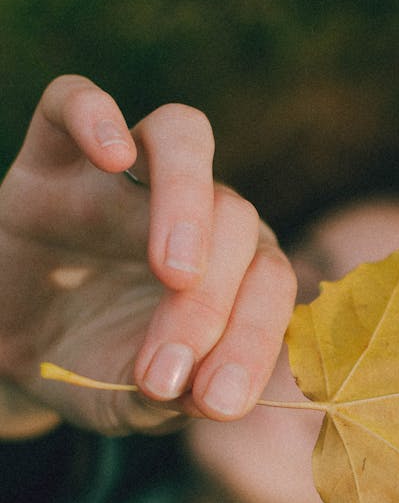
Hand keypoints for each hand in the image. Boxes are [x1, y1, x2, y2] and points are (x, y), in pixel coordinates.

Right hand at [0, 75, 295, 434]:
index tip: (216, 403)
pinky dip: (95, 115)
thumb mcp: (132, 400)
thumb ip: (175, 399)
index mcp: (231, 268)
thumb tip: (209, 395)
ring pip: (184, 135)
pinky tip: (112, 157)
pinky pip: (76, 99)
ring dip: (189, 200)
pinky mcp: (55, 154)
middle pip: (236, 216)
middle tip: (169, 367)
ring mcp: (128, 175)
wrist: (14, 352)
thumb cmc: (92, 369)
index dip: (254, 341)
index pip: (269, 281)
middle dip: (214, 304)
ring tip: (175, 272)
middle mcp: (195, 212)